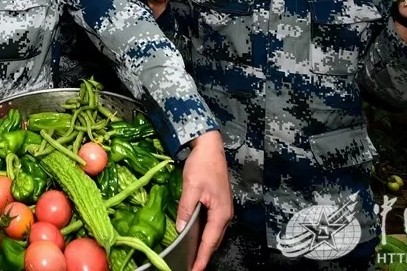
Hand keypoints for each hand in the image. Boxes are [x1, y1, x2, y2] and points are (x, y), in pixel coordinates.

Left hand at [178, 131, 232, 270]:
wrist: (210, 146)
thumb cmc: (202, 165)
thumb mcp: (191, 187)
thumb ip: (186, 209)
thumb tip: (181, 229)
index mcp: (221, 213)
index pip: (210, 243)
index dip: (202, 258)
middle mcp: (225, 214)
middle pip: (214, 241)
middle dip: (203, 255)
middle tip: (190, 266)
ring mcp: (223, 209)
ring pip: (214, 233)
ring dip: (204, 245)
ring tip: (192, 256)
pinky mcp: (219, 203)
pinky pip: (212, 224)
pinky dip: (205, 234)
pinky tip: (195, 236)